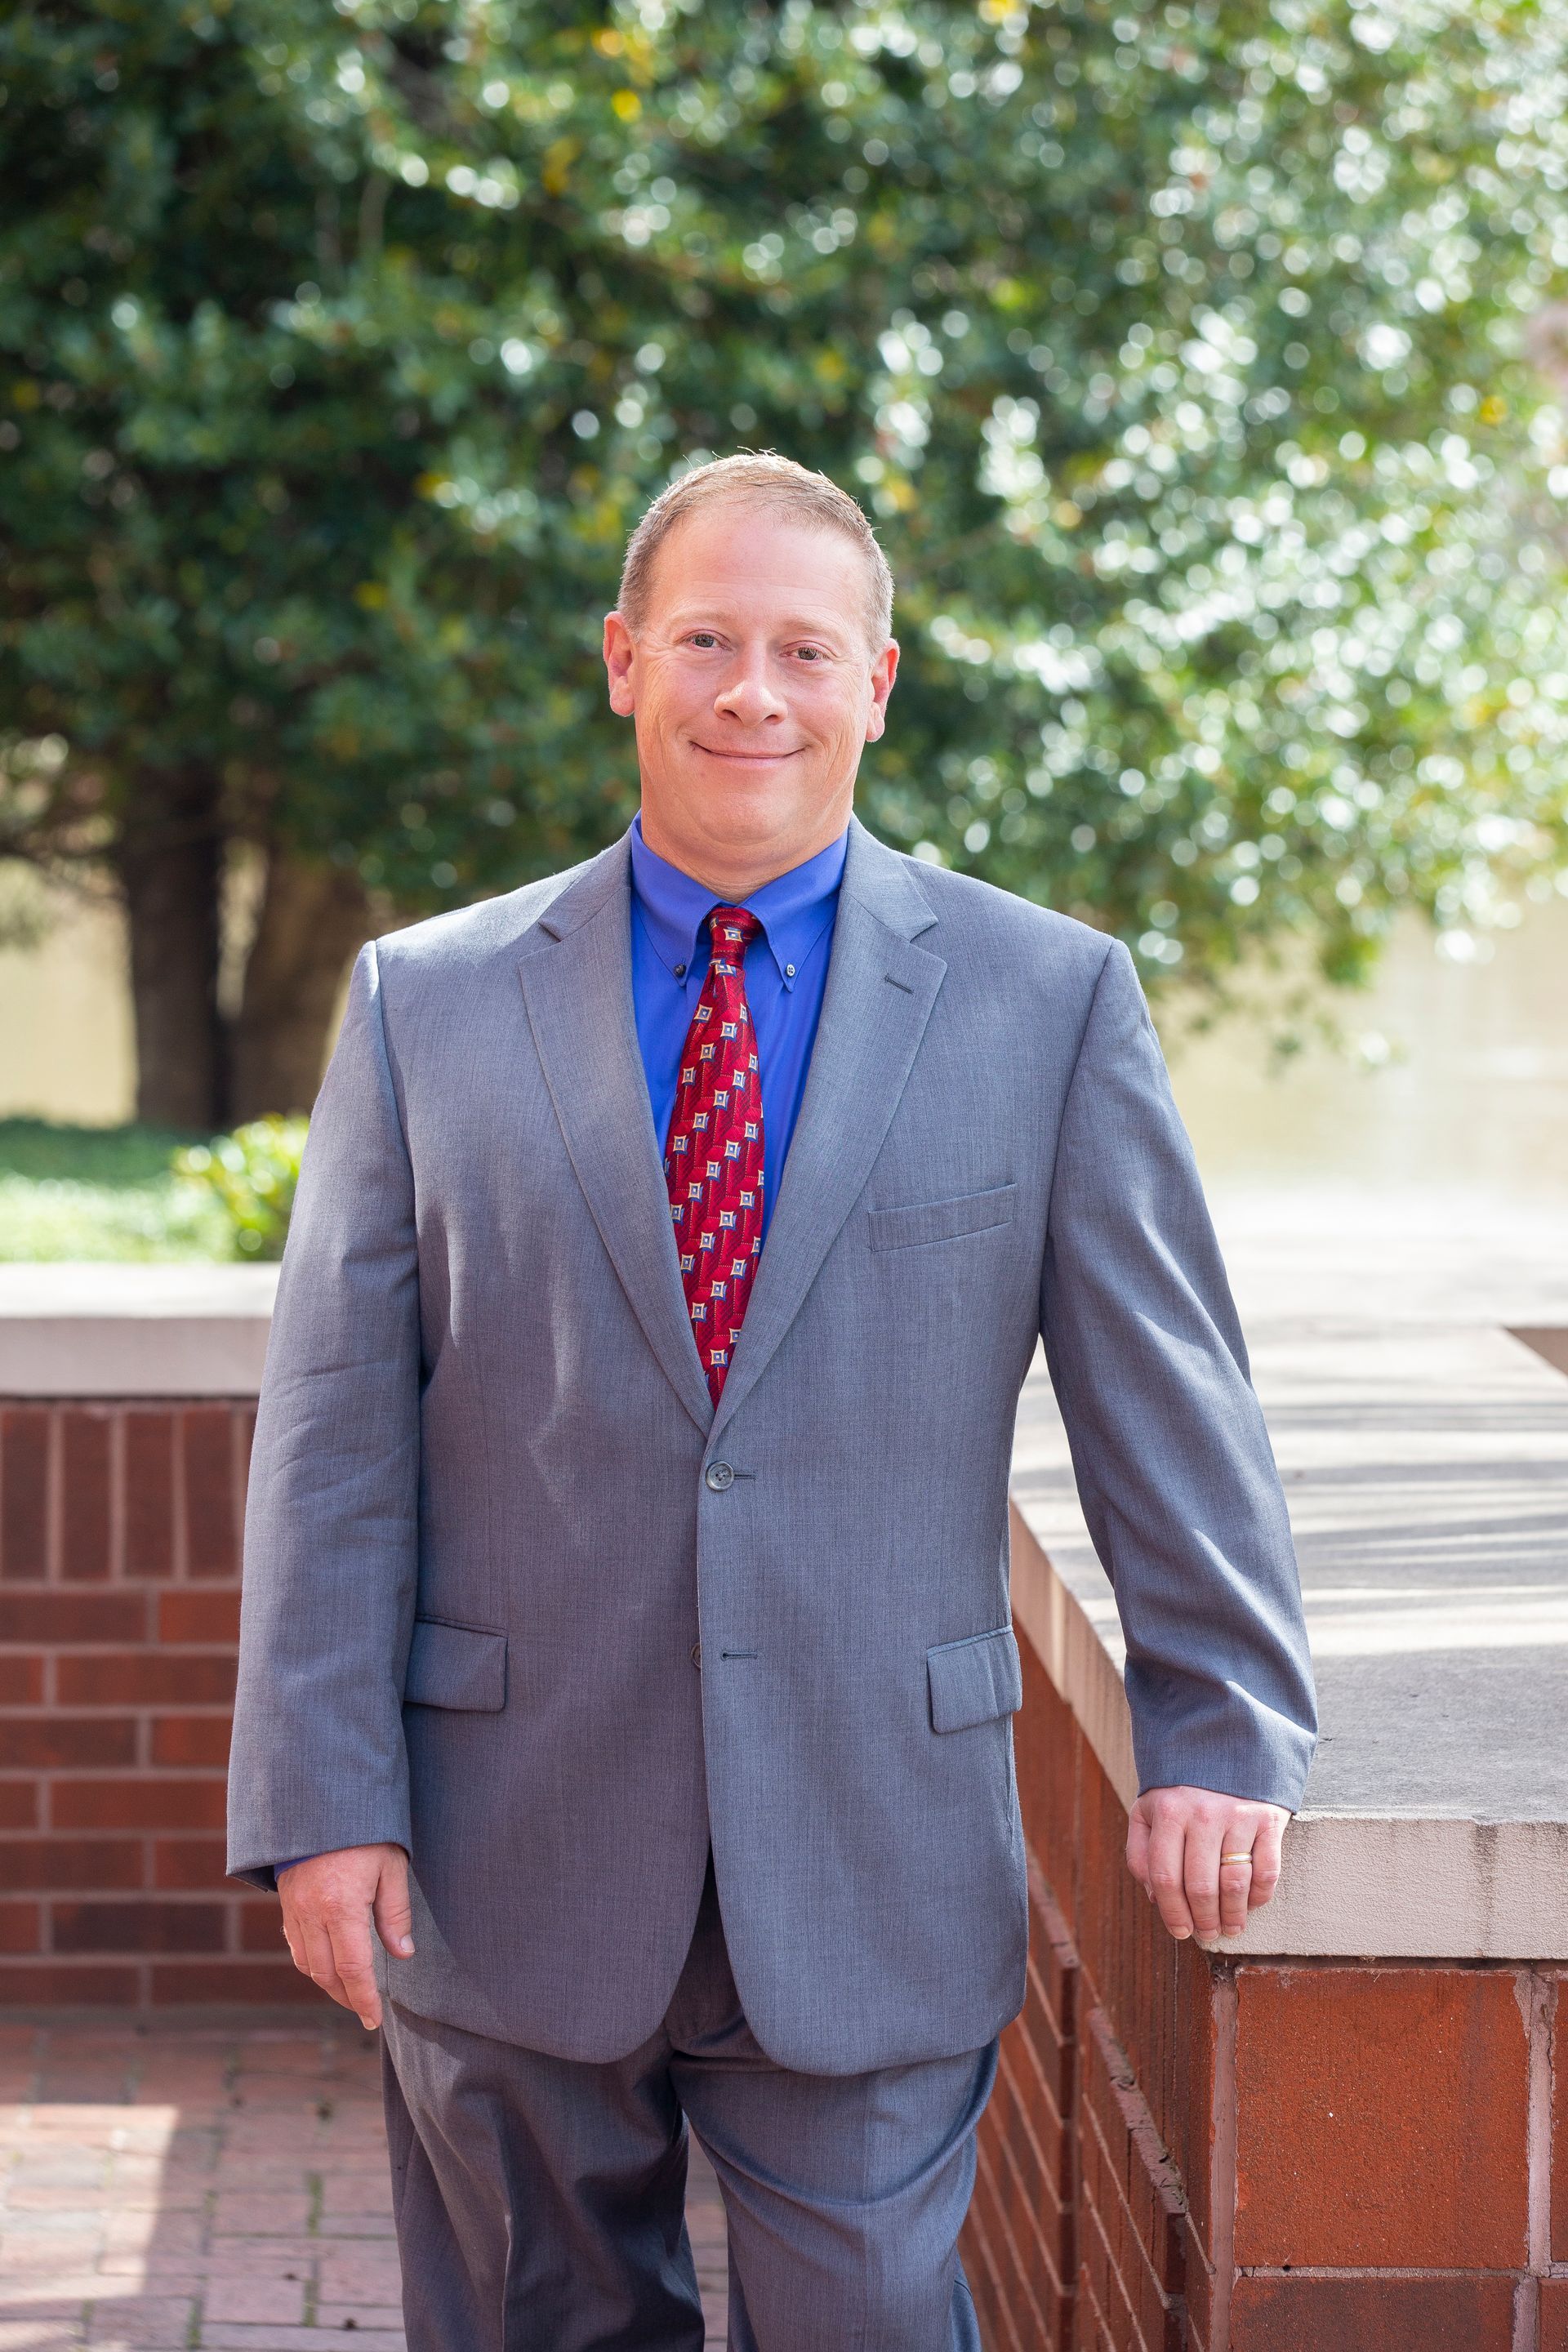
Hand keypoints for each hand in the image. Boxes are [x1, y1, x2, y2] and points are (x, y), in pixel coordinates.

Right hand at [278, 1844, 412, 2028]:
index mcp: (341, 1907)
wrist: (319, 1800)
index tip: (373, 2019)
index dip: (363, 1999)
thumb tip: (402, 1955)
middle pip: (325, 1974)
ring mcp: (293, 1909)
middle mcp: (311, 1914)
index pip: (352, 1969)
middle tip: (365, 2010)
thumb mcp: (391, 1867)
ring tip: (349, 1991)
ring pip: (306, 1962)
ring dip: (327, 1983)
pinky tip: (326, 1963)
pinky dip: (310, 1961)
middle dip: (346, 1997)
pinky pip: (295, 1943)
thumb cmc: (363, 1832)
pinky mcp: (285, 1901)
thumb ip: (395, 1914)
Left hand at [1125, 1786, 1288, 1943]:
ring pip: (1235, 1884)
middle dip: (1204, 1921)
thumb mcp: (1149, 1811)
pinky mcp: (1268, 1818)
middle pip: (1201, 1887)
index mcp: (1169, 1813)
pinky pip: (1267, 1871)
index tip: (1180, 1932)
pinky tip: (1251, 1904)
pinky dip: (1259, 1896)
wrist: (1225, 1745)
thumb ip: (1142, 1853)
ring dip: (1232, 1916)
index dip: (1172, 1913)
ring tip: (1230, 1928)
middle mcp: (1203, 1814)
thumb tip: (1155, 1898)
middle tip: (1208, 1935)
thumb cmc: (1181, 1789)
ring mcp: (1239, 1815)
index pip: (1166, 1878)